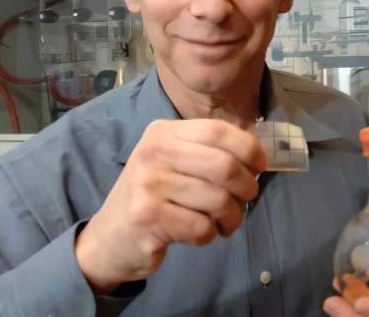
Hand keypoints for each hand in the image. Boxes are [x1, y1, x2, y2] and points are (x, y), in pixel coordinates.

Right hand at [75, 118, 265, 293]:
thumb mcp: (174, 162)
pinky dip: (210, 235)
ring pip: (218, 200)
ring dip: (232, 217)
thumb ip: (208, 152)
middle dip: (246, 188)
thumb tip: (257, 154)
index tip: (259, 167)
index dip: (249, 149)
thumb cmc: (153, 196)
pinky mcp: (148, 217)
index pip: (219, 130)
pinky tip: (198, 233)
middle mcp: (153, 152)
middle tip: (244, 200)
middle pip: (224, 166)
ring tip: (225, 223)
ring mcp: (148, 184)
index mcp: (163, 132)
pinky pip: (202, 227)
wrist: (109, 238)